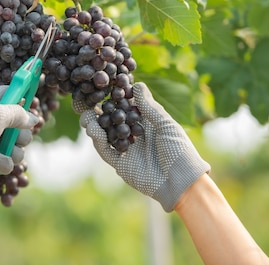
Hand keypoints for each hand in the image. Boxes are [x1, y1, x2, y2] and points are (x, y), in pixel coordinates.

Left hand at [0, 86, 37, 174]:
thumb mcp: (0, 115)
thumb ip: (19, 114)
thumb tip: (34, 118)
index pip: (8, 92)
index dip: (21, 98)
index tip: (31, 106)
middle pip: (13, 121)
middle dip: (20, 134)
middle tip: (18, 138)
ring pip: (9, 141)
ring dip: (14, 150)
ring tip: (11, 154)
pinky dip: (2, 160)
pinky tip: (1, 164)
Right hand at [79, 82, 209, 211]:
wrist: (183, 183)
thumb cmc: (181, 152)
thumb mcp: (167, 125)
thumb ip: (150, 107)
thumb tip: (137, 84)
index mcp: (146, 123)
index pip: (126, 107)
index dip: (115, 97)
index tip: (103, 86)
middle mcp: (134, 134)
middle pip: (112, 120)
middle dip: (99, 111)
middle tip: (85, 101)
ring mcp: (126, 149)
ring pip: (105, 134)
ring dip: (95, 124)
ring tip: (86, 116)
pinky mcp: (120, 164)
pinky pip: (106, 151)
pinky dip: (98, 141)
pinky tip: (94, 131)